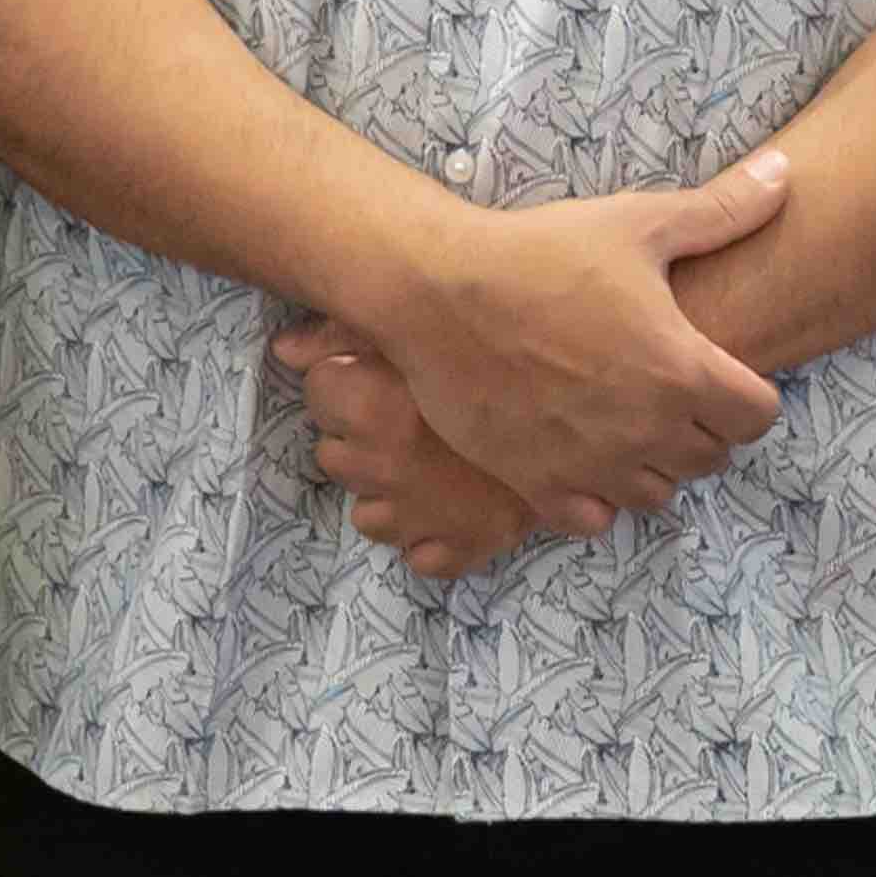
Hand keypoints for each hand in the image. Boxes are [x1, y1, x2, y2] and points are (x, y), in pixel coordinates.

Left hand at [275, 327, 538, 576]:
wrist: (591, 412)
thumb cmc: (500, 350)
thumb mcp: (418, 323)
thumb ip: (341, 331)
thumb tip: (284, 351)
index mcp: (370, 404)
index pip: (317, 392)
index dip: (342, 378)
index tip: (374, 371)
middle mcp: (382, 464)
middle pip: (333, 453)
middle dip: (359, 434)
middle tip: (407, 412)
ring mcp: (416, 515)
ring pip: (367, 511)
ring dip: (387, 488)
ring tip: (430, 457)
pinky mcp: (457, 550)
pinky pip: (418, 554)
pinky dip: (426, 534)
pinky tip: (448, 504)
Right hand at [355, 151, 790, 535]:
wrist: (440, 291)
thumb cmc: (542, 252)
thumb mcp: (639, 222)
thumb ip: (723, 209)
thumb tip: (785, 172)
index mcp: (680, 369)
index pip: (759, 417)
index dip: (751, 393)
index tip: (723, 372)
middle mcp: (645, 429)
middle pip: (713, 457)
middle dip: (706, 426)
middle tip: (673, 389)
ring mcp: (592, 463)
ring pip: (658, 493)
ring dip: (657, 464)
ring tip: (632, 422)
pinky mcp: (539, 483)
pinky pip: (595, 518)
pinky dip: (599, 495)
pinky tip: (585, 453)